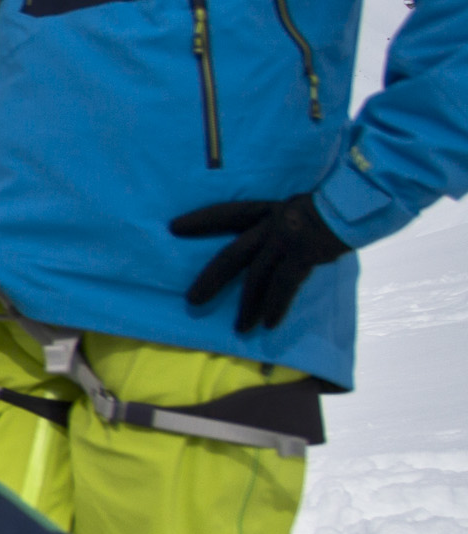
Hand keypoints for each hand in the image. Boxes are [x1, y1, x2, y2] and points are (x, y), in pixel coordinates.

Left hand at [171, 194, 350, 334]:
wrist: (358, 205)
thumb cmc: (332, 209)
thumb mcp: (298, 209)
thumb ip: (279, 223)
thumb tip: (267, 246)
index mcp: (267, 210)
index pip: (228, 212)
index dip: (202, 220)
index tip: (174, 227)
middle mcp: (271, 223)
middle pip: (232, 254)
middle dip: (212, 278)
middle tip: (192, 300)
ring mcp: (286, 240)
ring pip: (257, 277)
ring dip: (248, 305)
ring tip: (240, 328)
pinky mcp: (303, 255)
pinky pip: (284, 286)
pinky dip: (276, 306)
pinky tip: (269, 324)